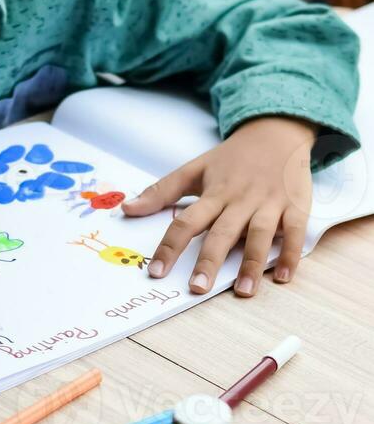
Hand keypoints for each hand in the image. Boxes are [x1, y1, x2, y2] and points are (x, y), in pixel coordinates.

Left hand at [121, 116, 316, 296]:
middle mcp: (240, 199)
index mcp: (213, 193)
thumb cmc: (231, 158)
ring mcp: (270, 203)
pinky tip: (283, 277)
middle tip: (197, 289)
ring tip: (244, 291)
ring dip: (252, 263)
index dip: (170, 247)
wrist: (277, 133)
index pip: (186, 222)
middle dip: (209, 261)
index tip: (156, 272)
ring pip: (260, 234)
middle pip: (222, 233)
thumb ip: (161, 191)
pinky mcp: (296, 205)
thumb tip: (127, 209)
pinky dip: (292, 254)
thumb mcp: (194, 169)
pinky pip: (295, 231)